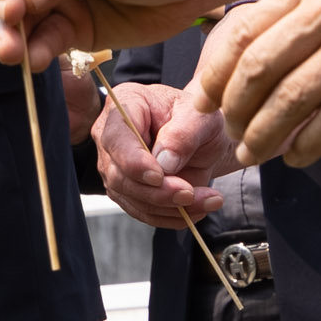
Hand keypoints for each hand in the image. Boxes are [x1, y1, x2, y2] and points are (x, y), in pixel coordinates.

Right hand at [91, 79, 220, 231]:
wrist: (203, 137)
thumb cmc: (198, 117)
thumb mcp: (201, 116)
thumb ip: (183, 133)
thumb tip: (164, 162)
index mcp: (126, 103)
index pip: (117, 137)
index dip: (133, 161)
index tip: (159, 176)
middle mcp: (112, 136)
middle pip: (119, 174)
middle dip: (156, 191)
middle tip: (190, 194)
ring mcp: (116, 166)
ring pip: (131, 198)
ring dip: (169, 207)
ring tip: (208, 200)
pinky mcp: (127, 191)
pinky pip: (144, 211)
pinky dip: (171, 216)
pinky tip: (198, 210)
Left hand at [197, 0, 320, 172]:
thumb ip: (307, 2)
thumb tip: (266, 43)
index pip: (241, 32)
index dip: (215, 74)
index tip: (205, 100)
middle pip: (256, 71)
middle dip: (233, 112)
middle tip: (228, 134)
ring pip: (289, 100)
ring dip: (264, 135)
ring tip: (254, 152)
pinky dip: (307, 143)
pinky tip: (298, 155)